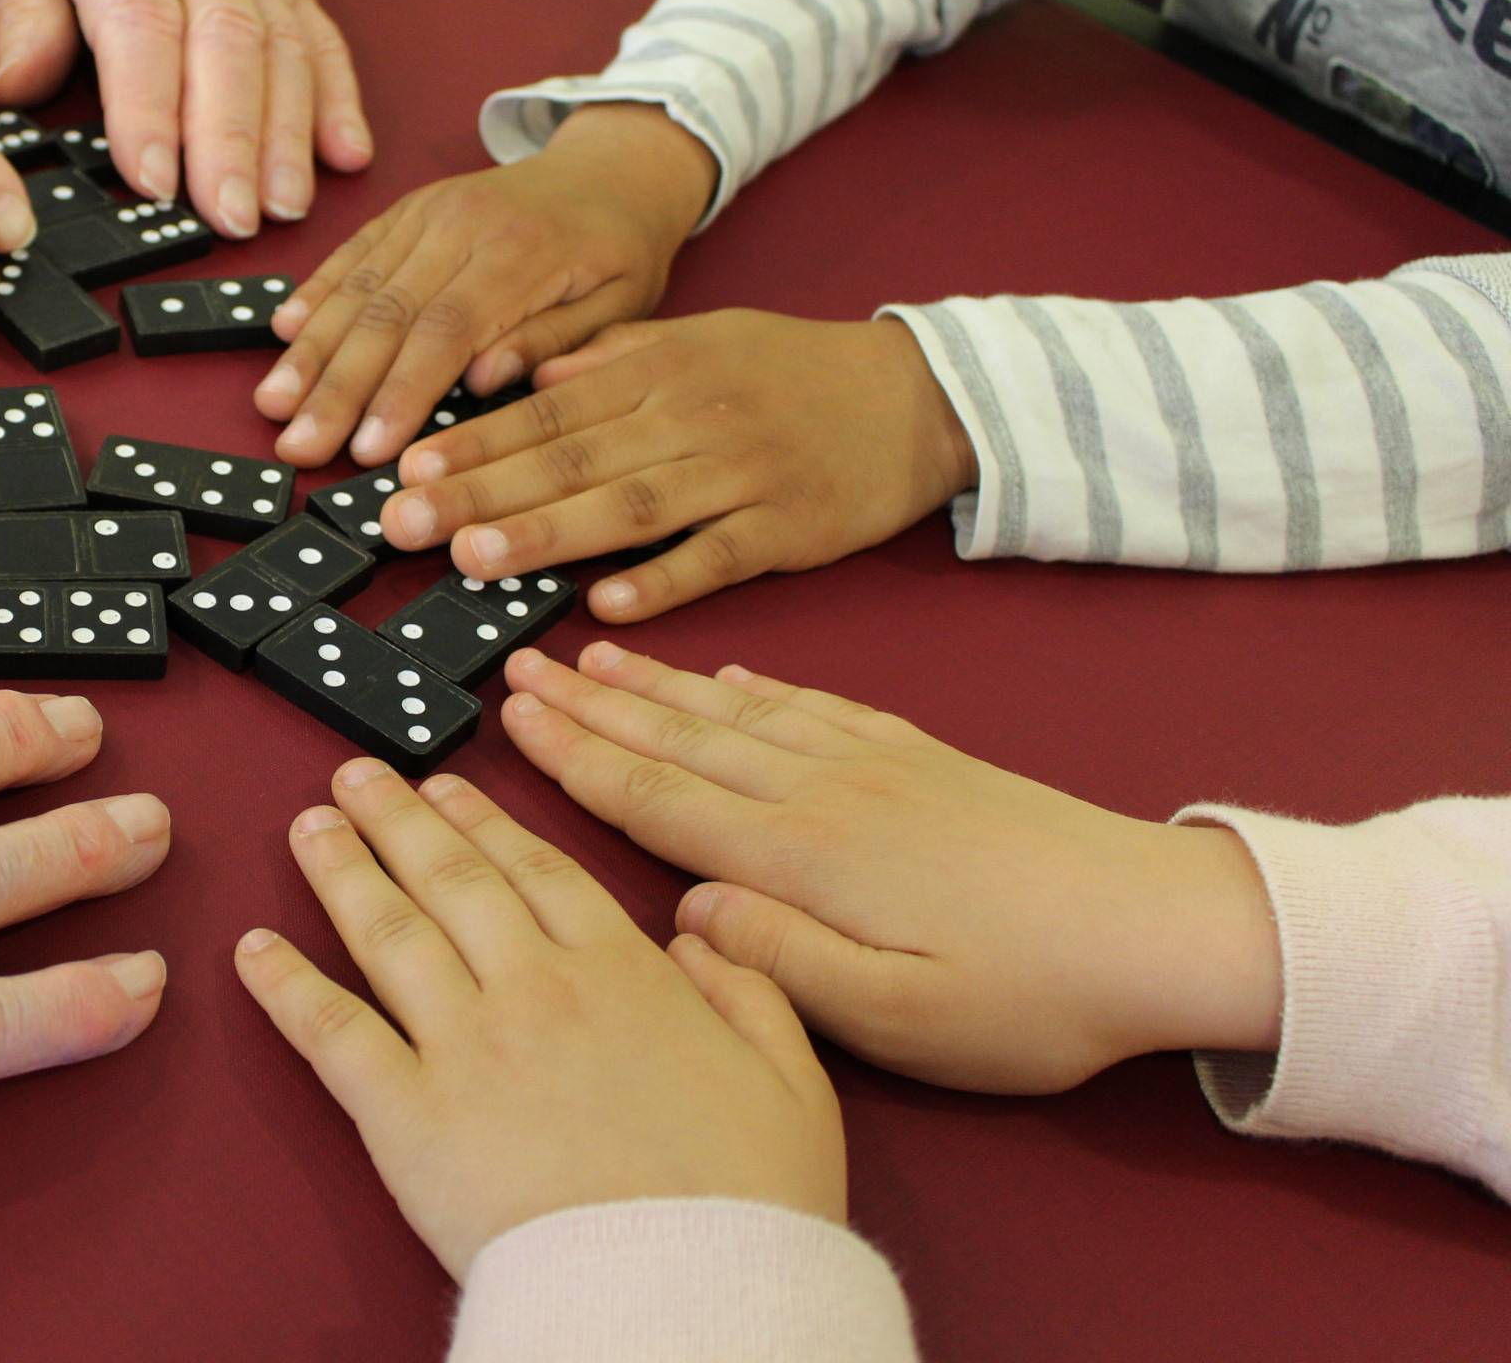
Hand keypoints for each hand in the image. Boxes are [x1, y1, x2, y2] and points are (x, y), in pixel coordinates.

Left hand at [0, 0, 370, 234]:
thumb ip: (22, 16)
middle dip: (231, 140)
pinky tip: (345, 152)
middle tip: (228, 215)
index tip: (151, 177)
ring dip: (288, 134)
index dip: (150, 107)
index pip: (142, 26)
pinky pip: (322, 38)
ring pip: (282, 48)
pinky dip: (339, 98)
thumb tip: (14, 91)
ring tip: (282, 205)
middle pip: (225, 46)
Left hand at [235, 758, 844, 1280]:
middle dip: (398, 819)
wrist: (685, 1293)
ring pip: (388, 933)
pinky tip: (254, 950)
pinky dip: (288, 987)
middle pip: (451, 880)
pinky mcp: (408, 1116)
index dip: (483, 822)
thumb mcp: (795, 1082)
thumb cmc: (747, 1202)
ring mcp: (465, 1045)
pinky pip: (334, 1035)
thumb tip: (701, 937)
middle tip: (356, 776)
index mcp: (625, 972)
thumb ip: (753, 991)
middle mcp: (534, 987)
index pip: (538, 871)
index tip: (446, 786)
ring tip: (307, 826)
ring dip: (341, 871)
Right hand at [256, 105, 713, 467]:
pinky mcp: (408, 209)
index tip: (367, 451)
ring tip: (274, 404)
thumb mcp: (622, 305)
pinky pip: (354, 252)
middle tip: (298, 446)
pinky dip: (316, 292)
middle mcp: (463, 225)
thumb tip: (484, 380)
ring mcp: (429, 212)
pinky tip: (283, 332)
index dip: (399, 393)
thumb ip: (554, 342)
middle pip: (385, 313)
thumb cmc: (620, 250)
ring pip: (358, 285)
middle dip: (335, 387)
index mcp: (522, 254)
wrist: (615, 168)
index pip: (446, 332)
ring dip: (310, 349)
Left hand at [379, 311, 977, 621]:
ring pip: (629, 506)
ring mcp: (739, 474)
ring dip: (548, 535)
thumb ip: (609, 358)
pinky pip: (716, 558)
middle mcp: (689, 417)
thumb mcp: (695, 337)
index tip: (407, 468)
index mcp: (658, 369)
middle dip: (480, 493)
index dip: (473, 440)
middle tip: (403, 526)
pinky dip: (662, 579)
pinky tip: (605, 604)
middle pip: (569, 459)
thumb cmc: (788, 370)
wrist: (915, 396)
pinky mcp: (786, 528)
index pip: (546, 409)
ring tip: (476, 561)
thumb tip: (527, 376)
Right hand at [501, 643, 1285, 1092]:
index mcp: (803, 856)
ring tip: (590, 651)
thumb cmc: (1030, 998)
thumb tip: (682, 915)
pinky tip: (725, 675)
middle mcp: (823, 791)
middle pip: (680, 736)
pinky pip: (809, 703)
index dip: (576, 758)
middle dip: (591, 702)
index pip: (657, 797)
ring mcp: (873, 764)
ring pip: (733, 711)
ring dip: (655, 682)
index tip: (508, 718)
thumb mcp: (900, 1018)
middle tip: (517, 665)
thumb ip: (780, 965)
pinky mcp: (918, 757)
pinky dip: (753, 684)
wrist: (1161, 926)